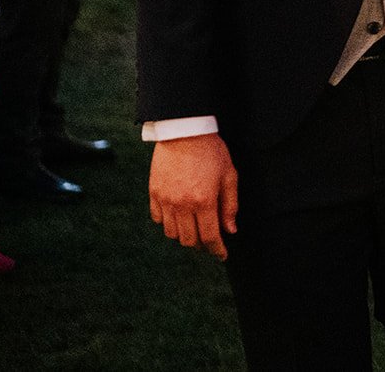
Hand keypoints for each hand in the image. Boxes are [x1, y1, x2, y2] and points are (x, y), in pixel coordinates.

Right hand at [149, 133, 238, 260]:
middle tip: (209, 238)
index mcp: (204, 201)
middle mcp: (182, 205)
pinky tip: (178, 215)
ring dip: (184, 235)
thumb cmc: (211, 151)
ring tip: (194, 226)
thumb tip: (230, 230)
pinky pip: (158, 219)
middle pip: (189, 240)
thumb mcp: (229, 175)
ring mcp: (165, 200)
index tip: (222, 255)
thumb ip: (230, 205)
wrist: (184, 130)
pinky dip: (168, 223)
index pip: (210, 237)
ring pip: (172, 233)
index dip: (217, 250)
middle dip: (202, 244)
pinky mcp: (154, 193)